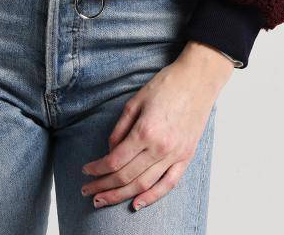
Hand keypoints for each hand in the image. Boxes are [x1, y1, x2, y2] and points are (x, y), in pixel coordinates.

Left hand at [80, 42, 232, 211]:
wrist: (197, 80)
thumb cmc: (166, 85)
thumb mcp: (135, 100)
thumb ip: (120, 128)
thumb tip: (110, 151)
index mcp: (145, 131)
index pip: (115, 160)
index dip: (98, 169)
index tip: (86, 171)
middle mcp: (160, 147)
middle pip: (126, 176)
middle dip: (103, 186)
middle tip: (87, 191)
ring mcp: (175, 155)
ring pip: (144, 185)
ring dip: (121, 195)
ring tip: (103, 200)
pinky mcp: (186, 157)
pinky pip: (168, 184)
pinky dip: (152, 197)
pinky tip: (137, 204)